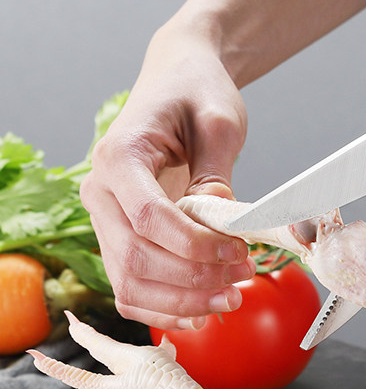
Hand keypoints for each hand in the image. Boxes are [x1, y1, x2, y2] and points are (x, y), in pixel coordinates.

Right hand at [81, 26, 254, 329]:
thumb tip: (221, 225)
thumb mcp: (220, 121)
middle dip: (193, 279)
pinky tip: (200, 310)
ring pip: (128, 282)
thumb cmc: (198, 91)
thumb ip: (216, 174)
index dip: (194, 246)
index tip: (238, 252)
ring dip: (180, 301)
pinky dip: (163, 305)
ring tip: (229, 299)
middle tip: (242, 278)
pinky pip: (130, 284)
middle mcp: (101, 189)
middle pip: (135, 258)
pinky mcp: (120, 231)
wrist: (178, 77)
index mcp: (120, 156)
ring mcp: (105, 214)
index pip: (148, 218)